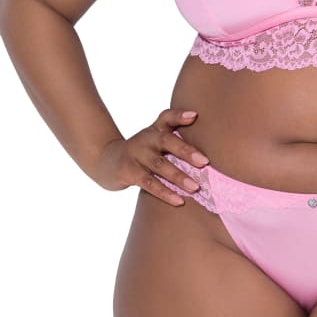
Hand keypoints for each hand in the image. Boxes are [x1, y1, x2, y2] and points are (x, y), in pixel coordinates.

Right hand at [91, 108, 208, 205]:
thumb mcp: (155, 140)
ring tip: (195, 187)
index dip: (179, 115)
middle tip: (205, 162)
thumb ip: (176, 140)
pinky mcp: (128, 172)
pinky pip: (149, 183)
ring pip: (159, 165)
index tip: (194, 115)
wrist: (107, 161)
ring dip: (178, 176)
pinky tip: (179, 200)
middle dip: (186, 151)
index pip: (167, 117)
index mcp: (155, 129)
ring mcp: (136, 154)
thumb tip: (208, 156)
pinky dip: (165, 192)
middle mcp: (146, 138)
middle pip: (166, 141)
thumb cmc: (143, 152)